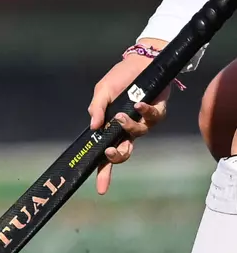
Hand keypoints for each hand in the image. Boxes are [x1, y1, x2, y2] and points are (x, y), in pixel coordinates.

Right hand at [88, 43, 171, 194]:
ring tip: (120, 115)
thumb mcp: (101, 92)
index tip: (100, 189)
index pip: (105, 155)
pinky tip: (138, 103)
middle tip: (109, 152)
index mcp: (112, 128)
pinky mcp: (158, 113)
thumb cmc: (120, 79)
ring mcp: (144, 122)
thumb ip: (95, 109)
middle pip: (124, 153)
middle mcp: (128, 130)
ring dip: (127, 128)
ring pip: (137, 135)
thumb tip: (94, 126)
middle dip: (116, 157)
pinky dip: (144, 112)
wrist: (142, 63)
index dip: (103, 172)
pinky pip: (152, 118)